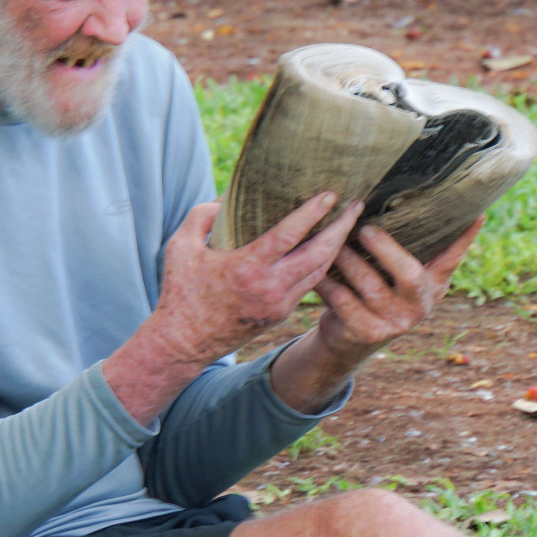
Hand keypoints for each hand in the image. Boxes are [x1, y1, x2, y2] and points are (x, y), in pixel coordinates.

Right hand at [150, 192, 363, 364]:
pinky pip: (309, 286)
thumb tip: (223, 199)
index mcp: (248, 268)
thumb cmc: (181, 291)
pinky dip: (322, 265)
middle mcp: (270, 288)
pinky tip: (329, 249)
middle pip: (319, 254)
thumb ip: (201, 216)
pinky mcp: (280, 314)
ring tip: (349, 223)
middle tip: (357, 205)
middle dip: (342, 228)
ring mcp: (279, 304)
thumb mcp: (180, 247)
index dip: (313, 213)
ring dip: (337, 247)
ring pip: (320, 272)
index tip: (331, 194)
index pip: (290, 235)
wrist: (183, 343)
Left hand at [312, 217, 483, 361]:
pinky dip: (326, 281)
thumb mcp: (398, 277)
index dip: (464, 238)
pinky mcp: (367, 332)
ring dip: (347, 259)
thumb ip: (410, 250)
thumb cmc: (377, 292)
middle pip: (410, 273)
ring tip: (332, 240)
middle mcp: (420, 306)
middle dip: (385, 248)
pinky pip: (342, 300)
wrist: (350, 340)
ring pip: (368, 284)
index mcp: (432, 286)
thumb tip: (421, 204)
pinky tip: (314, 268)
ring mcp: (395, 323)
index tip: (476, 213)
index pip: (452, 258)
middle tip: (364, 228)